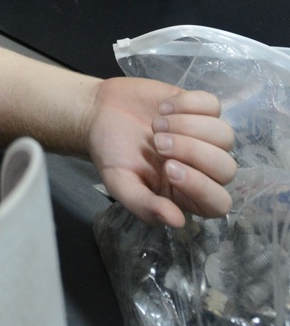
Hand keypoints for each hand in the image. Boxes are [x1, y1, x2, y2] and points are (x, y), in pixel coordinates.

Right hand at [86, 78, 236, 227]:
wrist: (99, 112)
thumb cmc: (110, 152)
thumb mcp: (119, 183)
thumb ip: (144, 205)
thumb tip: (178, 222)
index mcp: (186, 195)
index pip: (217, 202)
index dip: (201, 186)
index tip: (168, 168)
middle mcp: (202, 168)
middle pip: (226, 168)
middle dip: (192, 151)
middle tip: (158, 142)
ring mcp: (204, 136)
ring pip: (224, 136)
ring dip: (189, 126)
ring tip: (156, 123)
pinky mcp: (199, 108)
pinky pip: (213, 105)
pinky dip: (188, 104)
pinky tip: (163, 107)